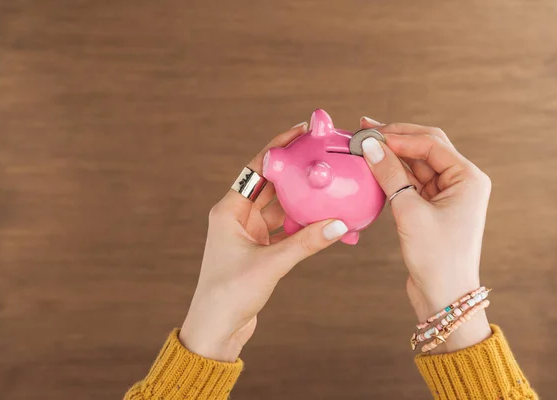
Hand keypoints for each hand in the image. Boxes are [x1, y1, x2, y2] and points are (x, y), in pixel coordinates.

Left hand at [179, 123, 348, 361]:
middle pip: (271, 185)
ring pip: (280, 208)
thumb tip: (340, 224)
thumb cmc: (230, 295)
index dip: (279, 148)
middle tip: (322, 155)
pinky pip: (285, 229)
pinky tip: (323, 218)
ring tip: (327, 184)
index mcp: (228, 211)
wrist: (216, 330)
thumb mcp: (270, 264)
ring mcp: (248, 234)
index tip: (301, 131)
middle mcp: (237, 217)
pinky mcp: (259, 250)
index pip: (257, 169)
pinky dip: (303, 224)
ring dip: (301, 199)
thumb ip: (306, 243)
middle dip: (295, 172)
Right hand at [360, 117, 491, 352]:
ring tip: (364, 148)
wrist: (444, 297)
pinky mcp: (432, 209)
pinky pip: (411, 183)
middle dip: (396, 138)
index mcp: (468, 178)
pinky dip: (393, 176)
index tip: (369, 133)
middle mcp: (461, 182)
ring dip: (392, 157)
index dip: (399, 135)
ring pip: (416, 165)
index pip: (431, 143)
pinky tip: (374, 169)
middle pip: (425, 148)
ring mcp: (446, 195)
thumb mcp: (410, 212)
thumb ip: (390, 175)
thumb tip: (371, 146)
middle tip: (365, 129)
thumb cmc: (436, 257)